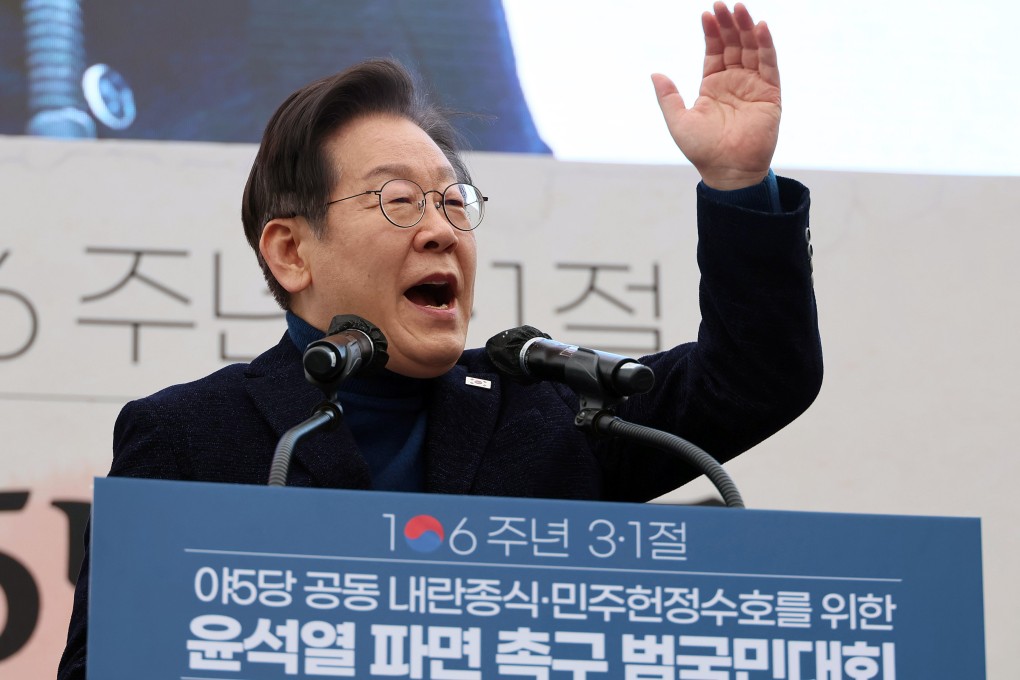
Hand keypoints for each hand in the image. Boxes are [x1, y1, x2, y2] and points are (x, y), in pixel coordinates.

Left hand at [652, 2, 780, 189]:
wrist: (727, 171)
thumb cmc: (702, 150)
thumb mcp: (678, 121)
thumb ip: (668, 97)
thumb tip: (654, 73)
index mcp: (712, 86)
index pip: (714, 51)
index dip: (712, 32)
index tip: (706, 14)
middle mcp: (734, 82)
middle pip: (734, 45)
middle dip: (729, 24)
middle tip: (724, 4)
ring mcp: (753, 86)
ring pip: (752, 50)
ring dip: (747, 29)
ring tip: (740, 9)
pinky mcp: (770, 94)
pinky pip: (769, 64)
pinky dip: (766, 46)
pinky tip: (760, 28)